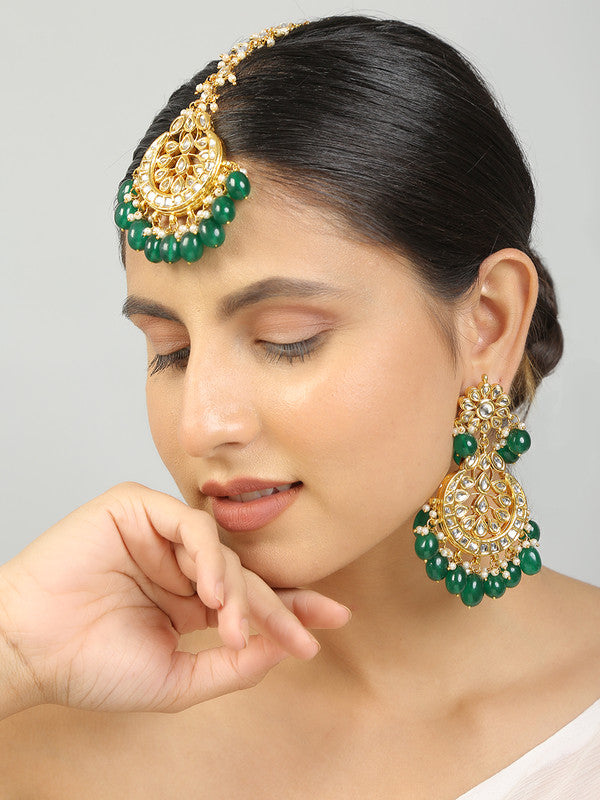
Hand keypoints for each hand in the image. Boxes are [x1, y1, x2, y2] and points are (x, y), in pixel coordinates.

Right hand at [0, 482, 350, 715]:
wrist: (30, 650)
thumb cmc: (92, 667)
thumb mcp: (177, 678)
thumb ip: (232, 664)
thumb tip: (283, 648)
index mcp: (188, 600)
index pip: (251, 597)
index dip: (292, 607)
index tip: (334, 620)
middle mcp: (180, 564)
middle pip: (246, 574)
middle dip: (279, 605)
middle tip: (305, 631)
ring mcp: (159, 535)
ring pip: (223, 550)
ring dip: (238, 589)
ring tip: (233, 624)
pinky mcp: (138, 509)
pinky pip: (191, 524)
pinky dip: (209, 556)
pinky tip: (209, 591)